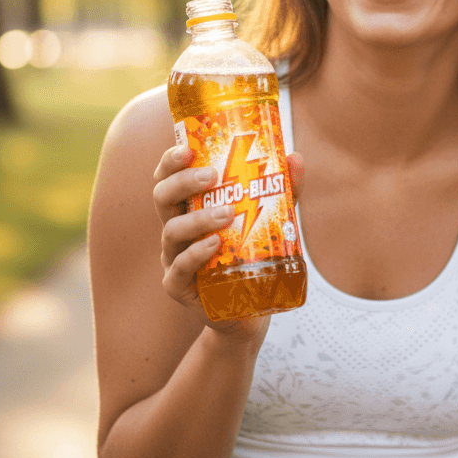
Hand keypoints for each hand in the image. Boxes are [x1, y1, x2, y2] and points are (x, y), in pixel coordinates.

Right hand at [152, 145, 303, 337]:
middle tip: (212, 176)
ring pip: (172, 231)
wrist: (250, 310)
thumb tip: (295, 157)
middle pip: (162, 198)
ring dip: (198, 219)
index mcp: (189, 208)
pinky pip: (179, 268)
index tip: (187, 148)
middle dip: (182, 182)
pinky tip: (215, 245)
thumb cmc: (252, 256)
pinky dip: (195, 254)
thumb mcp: (269, 219)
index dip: (171, 161)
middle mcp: (176, 229)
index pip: (168, 178)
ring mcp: (173, 258)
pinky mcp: (178, 287)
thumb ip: (281, 189)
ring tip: (227, 214)